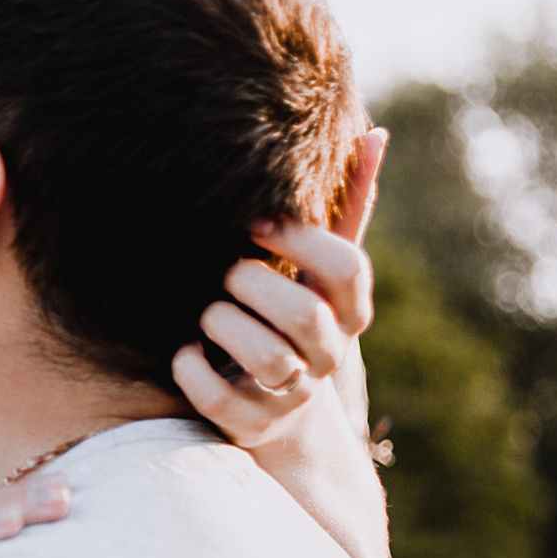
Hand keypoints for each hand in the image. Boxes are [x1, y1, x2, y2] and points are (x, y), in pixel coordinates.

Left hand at [170, 128, 382, 446]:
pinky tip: (183, 349)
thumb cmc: (292, 313)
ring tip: (206, 311)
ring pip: (266, 359)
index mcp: (348, 310)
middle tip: (225, 271)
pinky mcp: (247, 423)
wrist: (281, 412)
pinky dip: (190, 368)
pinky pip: (215, 396)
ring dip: (222, 324)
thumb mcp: (319, 267)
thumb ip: (344, 206)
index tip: (257, 222)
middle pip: (303, 316)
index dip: (301, 240)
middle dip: (252, 284)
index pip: (348, 268)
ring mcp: (288, 394)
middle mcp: (326, 355)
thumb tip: (373, 134)